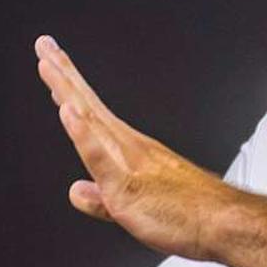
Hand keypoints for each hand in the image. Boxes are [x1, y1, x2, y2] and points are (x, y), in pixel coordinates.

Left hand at [34, 36, 236, 259]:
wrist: (222, 221)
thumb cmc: (189, 214)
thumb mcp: (133, 209)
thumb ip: (100, 200)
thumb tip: (77, 191)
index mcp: (128, 149)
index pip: (91, 112)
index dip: (70, 87)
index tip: (54, 63)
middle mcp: (127, 147)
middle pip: (87, 104)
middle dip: (63, 74)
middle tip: (44, 45)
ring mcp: (127, 161)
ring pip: (90, 120)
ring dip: (68, 90)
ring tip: (49, 65)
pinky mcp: (125, 185)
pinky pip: (100, 157)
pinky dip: (83, 134)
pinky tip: (68, 113)